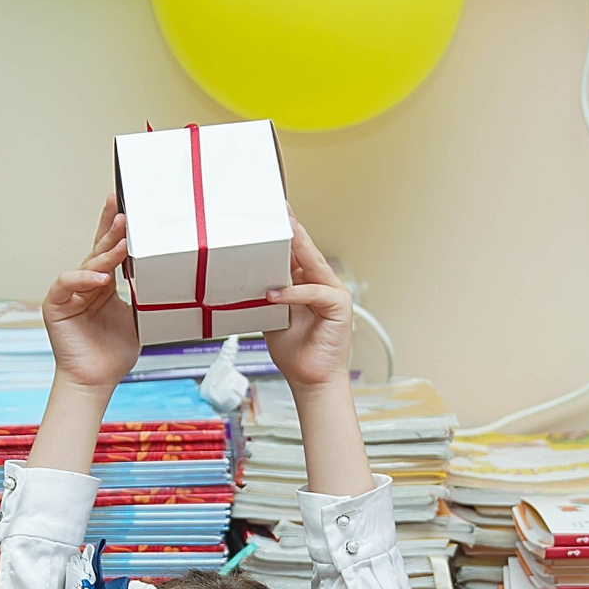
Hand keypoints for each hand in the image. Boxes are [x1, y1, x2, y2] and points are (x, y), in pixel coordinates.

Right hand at [42, 195, 138, 390]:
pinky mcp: (55, 304)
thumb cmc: (114, 353)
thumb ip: (143, 295)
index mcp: (104, 284)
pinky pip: (67, 284)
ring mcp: (70, 292)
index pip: (109, 250)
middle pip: (98, 250)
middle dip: (111, 230)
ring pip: (87, 265)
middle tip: (124, 212)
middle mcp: (86, 284)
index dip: (114, 227)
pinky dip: (83, 279)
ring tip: (122, 243)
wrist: (96, 380)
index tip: (124, 204)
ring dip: (105, 253)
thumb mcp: (137, 319)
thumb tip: (165, 274)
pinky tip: (101, 279)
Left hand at [264, 218, 352, 391]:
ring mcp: (334, 293)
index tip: (272, 215)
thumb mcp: (273, 314)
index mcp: (308, 284)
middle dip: (292, 229)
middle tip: (280, 208)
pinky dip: (293, 293)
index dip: (285, 234)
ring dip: (296, 246)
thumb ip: (269, 293)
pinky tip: (274, 293)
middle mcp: (323, 284)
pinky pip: (313, 293)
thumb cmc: (295, 351)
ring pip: (313, 263)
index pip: (296, 254)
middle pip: (306, 251)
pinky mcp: (339, 306)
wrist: (310, 380)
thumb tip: (250, 274)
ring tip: (281, 231)